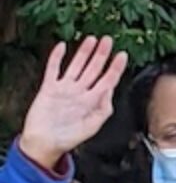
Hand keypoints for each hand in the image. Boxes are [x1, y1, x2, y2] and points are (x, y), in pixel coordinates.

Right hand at [19, 37, 129, 168]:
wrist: (46, 142)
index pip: (107, 80)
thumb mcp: (92, 126)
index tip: (122, 55)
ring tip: (92, 39)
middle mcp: (80, 92)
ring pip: (76, 65)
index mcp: (92, 101)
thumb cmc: (70, 138)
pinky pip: (53, 69)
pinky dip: (57, 57)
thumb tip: (109, 91)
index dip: (115, 68)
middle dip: (102, 55)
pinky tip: (62, 46)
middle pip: (93, 69)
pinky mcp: (49, 87)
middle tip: (108, 40)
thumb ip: (103, 109)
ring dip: (84, 52)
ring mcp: (65, 88)